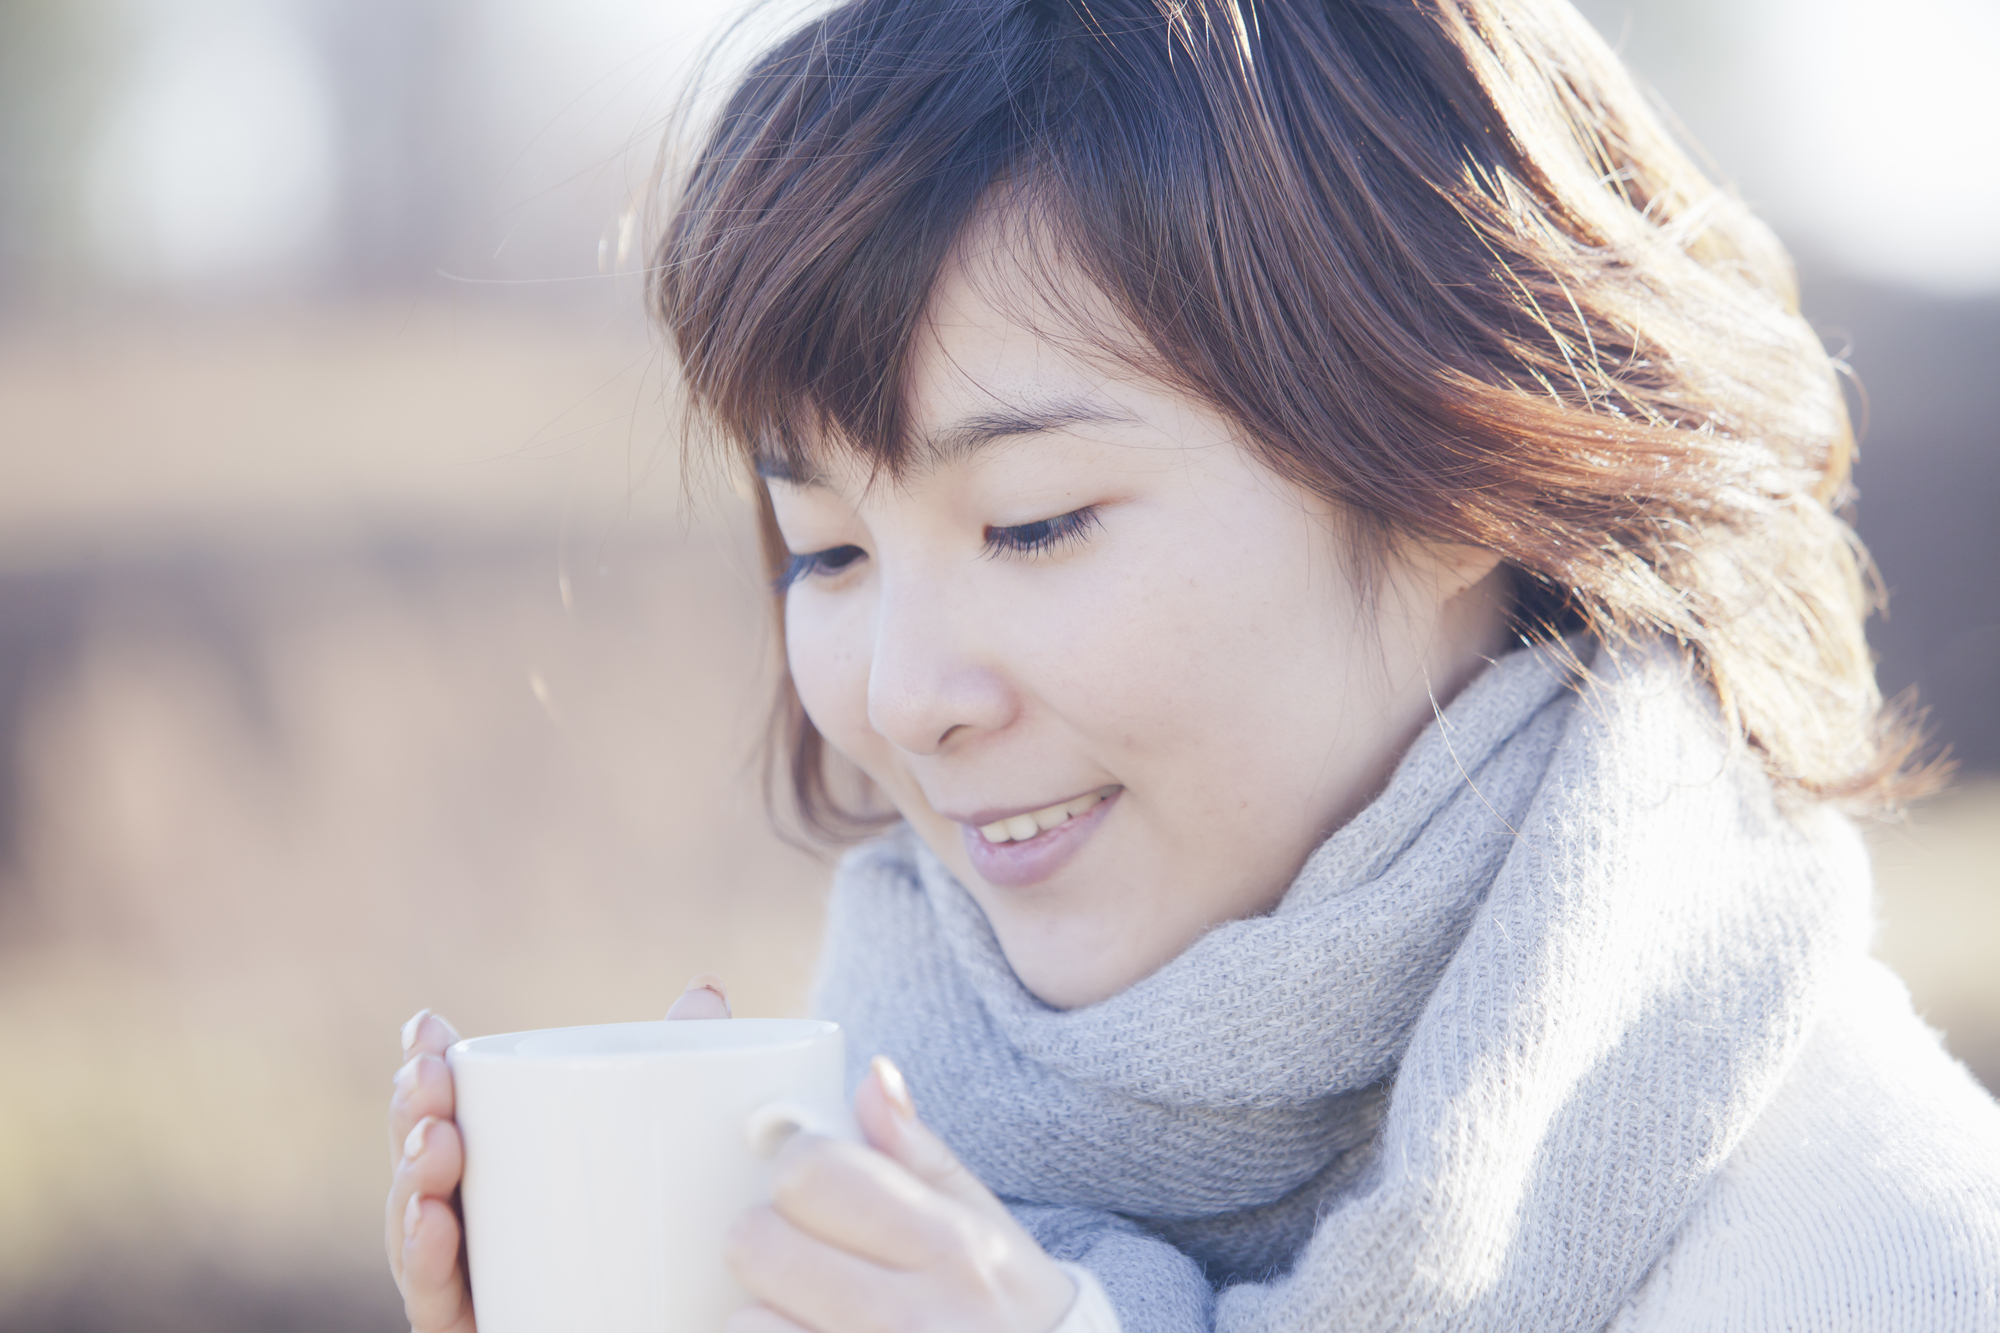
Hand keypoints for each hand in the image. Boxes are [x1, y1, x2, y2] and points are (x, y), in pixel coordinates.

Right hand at [384, 975, 733, 1332]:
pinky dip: (428, 1264)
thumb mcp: (675, 1144)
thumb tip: (706, 989)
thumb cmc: (669, 1247)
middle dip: (413, 1117)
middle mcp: (478, 1233)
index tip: (427, 1026)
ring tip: (436, 1143)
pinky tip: (434, 1222)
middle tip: (428, 1077)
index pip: (448, 1119)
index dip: (427, 1073)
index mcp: (504, 1179)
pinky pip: (439, 1309)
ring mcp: (475, 1291)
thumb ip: (682, 1068)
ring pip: (417, 1237)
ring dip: (412, 1182)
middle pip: (422, 1173)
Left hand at [724, 1056, 1076, 1332]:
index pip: (811, 1173)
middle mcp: (912, 1320)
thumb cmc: (1011, 1312)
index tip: (815, 1186)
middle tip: (805, 1255)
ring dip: (765, 1314)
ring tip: (816, 1316)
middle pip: (757, 1243)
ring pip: (744, 1320)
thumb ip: (922, 1154)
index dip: (799, 1169)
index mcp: (950, 1246)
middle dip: (769, 1240)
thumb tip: (872, 1079)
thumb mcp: (990, 1228)